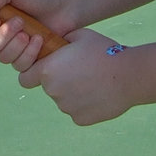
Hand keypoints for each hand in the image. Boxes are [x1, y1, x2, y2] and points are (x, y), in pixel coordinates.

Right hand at [0, 0, 70, 71]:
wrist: (63, 4)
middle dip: (2, 36)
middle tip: (19, 21)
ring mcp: (9, 50)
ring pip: (2, 59)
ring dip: (17, 44)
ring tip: (31, 30)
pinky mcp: (25, 61)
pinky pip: (20, 68)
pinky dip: (30, 54)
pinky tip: (39, 40)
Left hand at [18, 28, 133, 124]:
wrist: (129, 75)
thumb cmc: (104, 50)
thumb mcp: (80, 35)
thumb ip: (61, 41)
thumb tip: (53, 43)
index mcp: (48, 70)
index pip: (25, 78)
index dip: (32, 73)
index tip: (44, 69)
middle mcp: (52, 91)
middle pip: (48, 87)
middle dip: (59, 80)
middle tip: (80, 70)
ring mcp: (66, 108)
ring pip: (64, 100)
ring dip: (73, 92)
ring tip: (94, 80)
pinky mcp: (80, 119)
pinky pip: (78, 110)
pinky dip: (85, 104)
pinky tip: (100, 93)